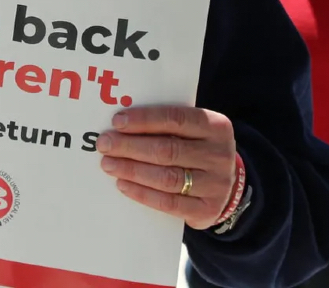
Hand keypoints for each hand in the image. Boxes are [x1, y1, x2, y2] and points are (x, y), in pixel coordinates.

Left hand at [98, 106, 237, 229]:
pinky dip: (142, 193)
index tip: (117, 122)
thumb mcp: (190, 130)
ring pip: (167, 177)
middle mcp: (219, 155)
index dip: (144, 120)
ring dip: (132, 170)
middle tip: (104, 144)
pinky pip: (169, 203)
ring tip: (108, 164)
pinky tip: (122, 184)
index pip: (175, 119)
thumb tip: (119, 125)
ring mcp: (216, 185)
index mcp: (215, 126)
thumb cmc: (195, 148)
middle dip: (130, 146)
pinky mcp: (208, 209)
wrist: (223, 183)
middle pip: (167, 150)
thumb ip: (163, 125)